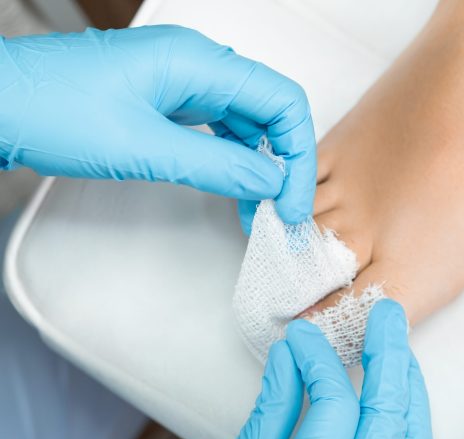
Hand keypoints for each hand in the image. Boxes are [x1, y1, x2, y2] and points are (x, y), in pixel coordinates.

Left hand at [0, 26, 315, 223]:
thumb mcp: (144, 146)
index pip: (281, 103)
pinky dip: (232, 164)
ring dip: (258, 169)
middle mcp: (198, 68)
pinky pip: (217, 133)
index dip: (297, 155)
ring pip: (244, 127)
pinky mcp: (168, 106)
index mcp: (199, 62)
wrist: (0, 106)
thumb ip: (215, 164)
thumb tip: (268, 180)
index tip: (291, 202)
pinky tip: (234, 190)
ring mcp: (183, 86)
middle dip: (282, 166)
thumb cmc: (53, 109)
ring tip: (258, 212)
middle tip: (281, 214)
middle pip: (268, 114)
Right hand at [203, 299, 435, 438]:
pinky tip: (403, 402)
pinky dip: (413, 427)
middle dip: (388, 354)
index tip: (305, 334)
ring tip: (399, 348)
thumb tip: (291, 357)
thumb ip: (272, 414)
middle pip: (389, 415)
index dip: (320, 358)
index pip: (335, 402)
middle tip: (385, 313)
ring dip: (409, 388)